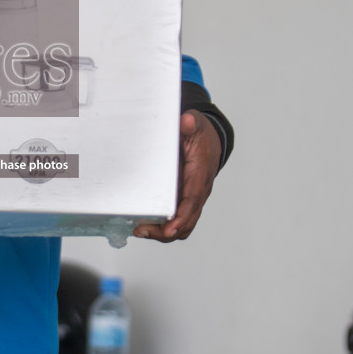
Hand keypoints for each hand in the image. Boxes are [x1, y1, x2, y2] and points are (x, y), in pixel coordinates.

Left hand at [136, 110, 220, 242]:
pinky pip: (178, 220)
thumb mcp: (196, 125)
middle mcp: (199, 191)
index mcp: (200, 174)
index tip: (170, 228)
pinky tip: (146, 226)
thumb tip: (186, 121)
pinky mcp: (185, 200)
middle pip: (188, 220)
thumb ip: (190, 124)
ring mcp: (192, 198)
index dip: (182, 215)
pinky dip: (164, 228)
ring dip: (163, 232)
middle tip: (143, 231)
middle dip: (167, 231)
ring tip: (140, 231)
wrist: (212, 140)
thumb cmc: (202, 136)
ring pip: (183, 224)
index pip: (193, 199)